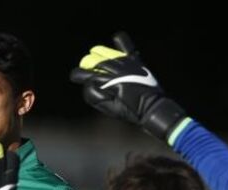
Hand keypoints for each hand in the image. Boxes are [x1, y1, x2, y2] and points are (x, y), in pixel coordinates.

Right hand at [70, 32, 185, 140]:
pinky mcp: (135, 61)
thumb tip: (88, 83)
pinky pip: (126, 46)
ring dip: (98, 54)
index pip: (87, 74)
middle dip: (87, 64)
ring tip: (94, 55)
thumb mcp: (109, 107)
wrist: (152, 106)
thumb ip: (95, 95)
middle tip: (84, 68)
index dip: (78, 74)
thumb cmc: (130, 110)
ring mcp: (127, 64)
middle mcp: (118, 70)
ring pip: (107, 54)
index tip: (75, 76)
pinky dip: (119, 41)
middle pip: (95, 61)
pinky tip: (115, 39)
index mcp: (110, 83)